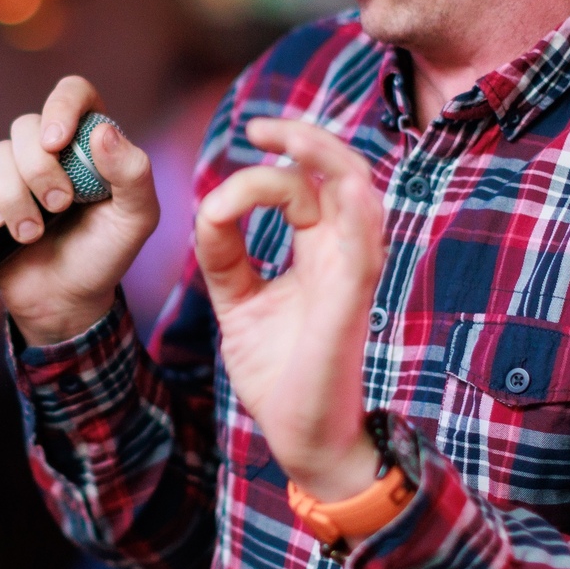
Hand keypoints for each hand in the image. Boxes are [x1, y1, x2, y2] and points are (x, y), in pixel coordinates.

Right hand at [0, 76, 159, 344]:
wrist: (65, 299)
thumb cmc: (105, 254)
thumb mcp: (137, 219)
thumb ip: (133, 174)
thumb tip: (102, 132)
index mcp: (90, 142)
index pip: (73, 93)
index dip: (60, 108)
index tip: (55, 142)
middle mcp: (50, 147)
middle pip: (26, 125)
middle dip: (38, 171)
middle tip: (58, 207)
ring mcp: (15, 168)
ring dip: (12, 197)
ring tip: (31, 234)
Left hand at [194, 118, 384, 501]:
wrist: (302, 441)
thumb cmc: (281, 373)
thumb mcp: (239, 304)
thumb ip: (225, 257)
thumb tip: (208, 207)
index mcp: (319, 253)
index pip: (304, 188)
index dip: (267, 171)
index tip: (227, 178)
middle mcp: (342, 257)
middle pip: (343, 174)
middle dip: (305, 141)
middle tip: (258, 127)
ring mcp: (352, 280)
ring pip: (361, 197)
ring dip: (328, 160)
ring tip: (290, 137)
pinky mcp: (351, 308)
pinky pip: (362, 252)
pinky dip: (353, 216)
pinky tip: (333, 189)